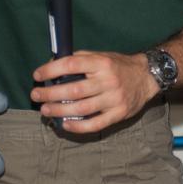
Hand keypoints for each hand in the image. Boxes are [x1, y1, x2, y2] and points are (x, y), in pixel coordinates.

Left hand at [31, 51, 157, 133]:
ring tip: (45, 110)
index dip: (52, 69)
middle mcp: (108, 80)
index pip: (72, 64)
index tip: (37, 74)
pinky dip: (78, 127)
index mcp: (102, 63)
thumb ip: (80, 60)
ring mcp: (114, 99)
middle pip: (74, 90)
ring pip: (82, 108)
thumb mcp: (101, 56)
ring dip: (60, 110)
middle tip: (36, 95)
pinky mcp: (119, 114)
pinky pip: (96, 124)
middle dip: (51, 94)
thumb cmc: (118, 66)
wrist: (147, 77)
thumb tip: (53, 66)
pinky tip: (65, 125)